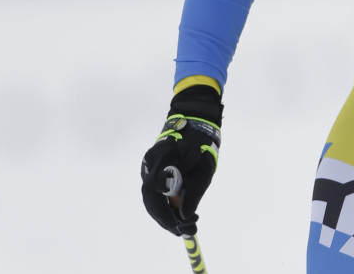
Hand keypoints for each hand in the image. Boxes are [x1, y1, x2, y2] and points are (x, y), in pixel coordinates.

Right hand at [141, 85, 222, 235]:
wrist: (195, 123)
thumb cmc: (202, 144)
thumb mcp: (204, 169)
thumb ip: (193, 191)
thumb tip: (183, 215)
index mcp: (160, 160)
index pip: (154, 194)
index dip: (164, 214)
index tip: (179, 227)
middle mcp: (150, 164)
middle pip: (150, 199)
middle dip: (165, 218)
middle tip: (183, 231)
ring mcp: (150, 166)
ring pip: (152, 197)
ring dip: (165, 214)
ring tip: (183, 225)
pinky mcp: (154, 170)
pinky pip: (156, 191)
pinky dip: (165, 204)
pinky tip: (178, 213)